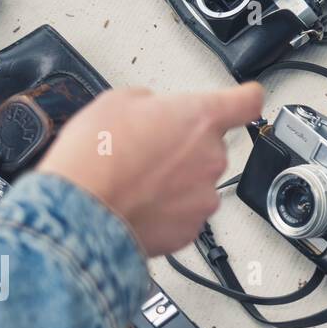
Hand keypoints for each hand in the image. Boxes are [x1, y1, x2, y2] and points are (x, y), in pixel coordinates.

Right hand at [37, 83, 263, 256]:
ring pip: (196, 182)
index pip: (247, 101)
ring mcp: (204, 196)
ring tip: (135, 182)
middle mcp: (212, 157)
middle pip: (210, 147)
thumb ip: (151, 102)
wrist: (79, 213)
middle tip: (147, 150)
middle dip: (184, 147)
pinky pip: (184, 213)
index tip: (247, 98)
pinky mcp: (190, 229)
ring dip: (175, 181)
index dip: (246, 98)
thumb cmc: (94, 157)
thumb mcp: (118, 102)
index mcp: (201, 118)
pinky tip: (137, 205)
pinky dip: (166, 211)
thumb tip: (152, 111)